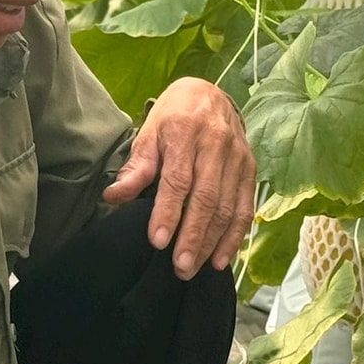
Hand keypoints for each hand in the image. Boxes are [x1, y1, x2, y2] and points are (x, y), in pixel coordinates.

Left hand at [104, 76, 254, 279]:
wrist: (210, 94)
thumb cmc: (173, 117)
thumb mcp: (149, 133)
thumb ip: (137, 167)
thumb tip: (113, 196)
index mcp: (185, 133)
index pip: (178, 180)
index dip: (168, 212)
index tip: (157, 241)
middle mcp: (215, 145)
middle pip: (206, 198)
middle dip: (192, 236)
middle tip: (179, 267)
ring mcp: (237, 158)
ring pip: (227, 207)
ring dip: (212, 242)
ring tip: (194, 268)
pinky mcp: (250, 169)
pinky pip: (245, 208)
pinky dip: (234, 236)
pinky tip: (220, 258)